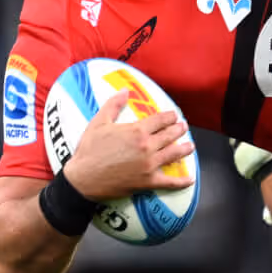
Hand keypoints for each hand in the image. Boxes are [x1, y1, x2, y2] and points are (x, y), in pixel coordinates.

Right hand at [61, 91, 196, 201]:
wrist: (82, 179)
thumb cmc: (88, 151)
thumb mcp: (98, 123)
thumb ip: (113, 105)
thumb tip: (125, 90)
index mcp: (137, 130)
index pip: (161, 120)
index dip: (170, 117)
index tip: (174, 116)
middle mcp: (147, 146)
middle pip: (170, 135)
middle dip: (179, 130)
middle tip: (183, 127)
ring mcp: (150, 164)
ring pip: (174, 154)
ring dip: (185, 149)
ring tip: (190, 145)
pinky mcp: (148, 181)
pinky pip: (170, 182)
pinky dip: (182, 181)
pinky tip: (190, 179)